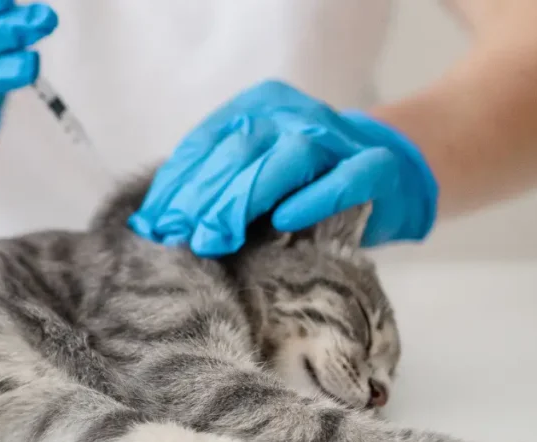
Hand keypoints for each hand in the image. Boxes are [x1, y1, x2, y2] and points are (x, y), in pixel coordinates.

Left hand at [128, 80, 438, 255]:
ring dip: (247, 198)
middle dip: (205, 196)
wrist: (382, 175)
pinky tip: (286, 220)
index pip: (208, 141)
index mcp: (258, 108)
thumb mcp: (252, 174)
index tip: (154, 223)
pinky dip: (315, 197)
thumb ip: (213, 187)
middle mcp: (295, 113)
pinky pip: (344, 178)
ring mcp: (336, 137)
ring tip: (216, 238)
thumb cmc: (300, 184)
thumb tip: (153, 222)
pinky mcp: (375, 166)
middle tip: (181, 237)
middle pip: (243, 147)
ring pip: (288, 157)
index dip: (177, 183)